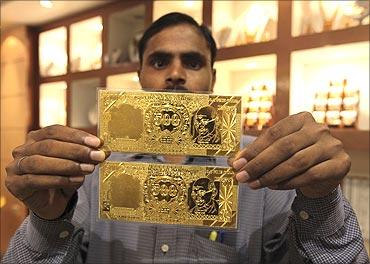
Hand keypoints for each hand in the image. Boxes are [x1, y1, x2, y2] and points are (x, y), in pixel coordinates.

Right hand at [5, 125, 107, 219]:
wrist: (52, 203)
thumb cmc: (63, 177)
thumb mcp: (77, 163)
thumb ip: (86, 155)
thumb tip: (104, 150)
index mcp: (37, 137)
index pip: (56, 131)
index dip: (77, 135)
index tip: (97, 142)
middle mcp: (23, 149)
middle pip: (49, 145)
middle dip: (76, 150)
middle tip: (97, 156)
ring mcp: (16, 166)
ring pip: (40, 162)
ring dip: (68, 165)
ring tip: (89, 169)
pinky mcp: (15, 184)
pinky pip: (36, 180)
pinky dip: (59, 179)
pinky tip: (77, 180)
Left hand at [231, 112, 350, 197]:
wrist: (324, 174)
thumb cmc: (296, 157)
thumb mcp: (277, 151)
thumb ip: (258, 153)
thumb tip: (232, 162)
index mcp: (301, 119)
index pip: (273, 133)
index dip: (253, 149)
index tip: (236, 164)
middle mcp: (318, 129)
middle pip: (284, 147)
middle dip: (259, 164)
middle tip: (242, 177)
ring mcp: (332, 145)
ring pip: (296, 162)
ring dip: (271, 176)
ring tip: (254, 184)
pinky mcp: (341, 163)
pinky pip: (311, 175)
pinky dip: (289, 183)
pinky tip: (273, 187)